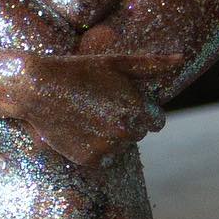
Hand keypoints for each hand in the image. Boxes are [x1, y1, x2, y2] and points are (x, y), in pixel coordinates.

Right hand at [16, 52, 178, 166]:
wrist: (37, 88)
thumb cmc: (78, 70)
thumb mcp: (115, 62)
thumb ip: (151, 64)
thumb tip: (181, 59)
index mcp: (137, 107)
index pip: (156, 121)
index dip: (140, 109)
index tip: (119, 100)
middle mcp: (126, 130)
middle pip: (137, 133)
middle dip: (125, 122)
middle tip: (98, 105)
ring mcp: (108, 147)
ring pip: (120, 146)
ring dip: (109, 136)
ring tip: (86, 115)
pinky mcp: (90, 160)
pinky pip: (103, 157)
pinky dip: (93, 147)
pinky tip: (78, 128)